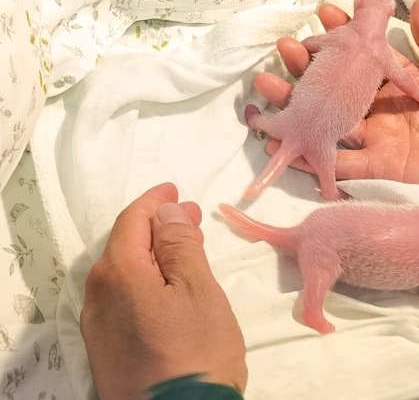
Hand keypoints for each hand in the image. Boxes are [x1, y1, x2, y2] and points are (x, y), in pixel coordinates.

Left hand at [80, 183, 246, 399]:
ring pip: (122, 274)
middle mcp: (98, 295)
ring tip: (183, 251)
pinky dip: (144, 281)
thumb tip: (165, 212)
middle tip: (189, 219)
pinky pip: (121, 299)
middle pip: (124, 246)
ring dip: (151, 255)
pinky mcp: (106, 350)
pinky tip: (166, 288)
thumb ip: (180, 245)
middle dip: (156, 228)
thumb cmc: (197, 350)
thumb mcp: (198, 289)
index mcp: (119, 272)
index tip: (174, 190)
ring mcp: (99, 326)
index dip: (155, 202)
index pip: (133, 222)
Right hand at [254, 0, 418, 213]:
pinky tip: (284, 142)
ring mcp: (384, 142)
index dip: (347, 38)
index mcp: (408, 86)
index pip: (368, 60)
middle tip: (286, 49)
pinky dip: (315, 155)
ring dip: (300, 108)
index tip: (325, 13)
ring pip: (333, 123)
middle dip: (311, 70)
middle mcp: (389, 112)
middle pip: (341, 90)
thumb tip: (417, 2)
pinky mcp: (386, 171)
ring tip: (268, 87)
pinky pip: (344, 163)